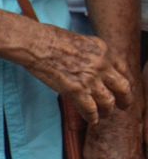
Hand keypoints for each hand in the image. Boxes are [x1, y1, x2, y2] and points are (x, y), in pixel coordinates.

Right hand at [13, 21, 134, 123]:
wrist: (33, 42)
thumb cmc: (47, 38)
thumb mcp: (79, 40)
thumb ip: (90, 54)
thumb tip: (90, 65)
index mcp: (102, 50)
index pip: (122, 69)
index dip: (123, 81)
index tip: (120, 88)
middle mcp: (101, 64)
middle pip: (123, 87)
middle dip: (125, 99)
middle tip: (123, 106)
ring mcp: (89, 78)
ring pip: (109, 102)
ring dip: (107, 111)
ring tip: (104, 115)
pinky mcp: (76, 90)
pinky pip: (90, 109)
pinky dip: (92, 117)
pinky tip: (92, 120)